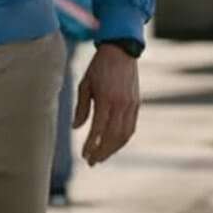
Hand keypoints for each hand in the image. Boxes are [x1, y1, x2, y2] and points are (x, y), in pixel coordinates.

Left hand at [73, 44, 139, 165]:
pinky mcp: (136, 104)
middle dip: (102, 152)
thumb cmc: (99, 66)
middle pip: (113, 137)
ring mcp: (131, 105)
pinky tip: (113, 144)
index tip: (84, 155)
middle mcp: (121, 104)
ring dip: (113, 149)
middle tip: (92, 162)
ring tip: (101, 156)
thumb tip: (76, 127)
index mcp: (107, 99)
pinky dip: (122, 139)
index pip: (99, 129)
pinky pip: (131, 128)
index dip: (92, 145)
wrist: (121, 50)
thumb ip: (81, 107)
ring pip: (124, 135)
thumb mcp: (85, 83)